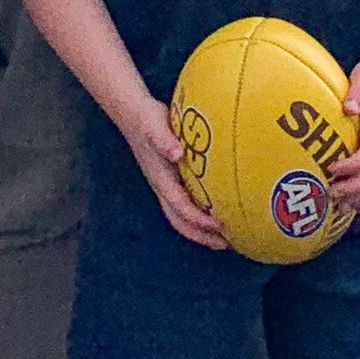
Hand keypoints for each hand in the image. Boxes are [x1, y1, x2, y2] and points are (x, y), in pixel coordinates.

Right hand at [111, 89, 229, 251]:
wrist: (132, 113)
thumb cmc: (147, 119)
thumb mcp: (155, 126)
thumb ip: (165, 140)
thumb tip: (177, 153)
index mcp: (161, 180)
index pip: (181, 208)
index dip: (200, 220)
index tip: (221, 225)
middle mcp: (162, 188)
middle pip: (181, 222)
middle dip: (202, 236)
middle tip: (227, 244)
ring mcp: (164, 186)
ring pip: (181, 217)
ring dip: (201, 231)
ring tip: (225, 239)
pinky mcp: (169, 180)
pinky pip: (184, 206)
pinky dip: (199, 217)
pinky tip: (216, 214)